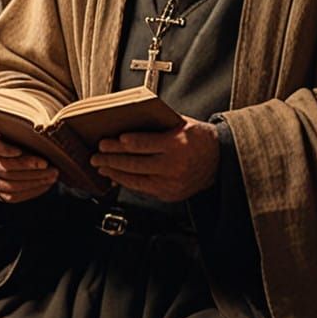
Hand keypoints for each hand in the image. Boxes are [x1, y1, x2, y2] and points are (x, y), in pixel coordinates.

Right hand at [0, 130, 57, 203]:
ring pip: (9, 185)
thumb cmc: (15, 132)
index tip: (20, 150)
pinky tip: (46, 184)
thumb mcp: (16, 125)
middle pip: (4, 168)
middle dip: (28, 167)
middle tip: (47, 164)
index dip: (5, 150)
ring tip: (52, 175)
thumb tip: (43, 131)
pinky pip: (13, 197)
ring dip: (34, 181)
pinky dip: (32, 191)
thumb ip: (24, 128)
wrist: (10, 144)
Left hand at [90, 116, 219, 201]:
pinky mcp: (170, 195)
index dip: (124, 144)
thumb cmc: (199, 138)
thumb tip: (128, 123)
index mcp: (177, 144)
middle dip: (111, 160)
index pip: (144, 144)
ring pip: (136, 180)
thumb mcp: (181, 123)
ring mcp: (172, 184)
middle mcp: (174, 166)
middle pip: (135, 164)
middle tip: (96, 155)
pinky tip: (117, 177)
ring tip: (101, 167)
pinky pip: (143, 189)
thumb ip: (158, 124)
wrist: (221, 161)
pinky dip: (128, 182)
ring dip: (115, 173)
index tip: (107, 142)